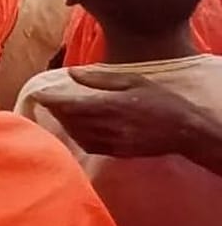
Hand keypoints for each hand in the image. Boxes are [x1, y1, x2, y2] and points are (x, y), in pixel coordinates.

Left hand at [36, 67, 211, 158]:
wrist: (186, 131)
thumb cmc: (160, 100)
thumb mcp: (133, 80)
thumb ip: (100, 78)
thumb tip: (71, 72)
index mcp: (111, 106)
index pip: (71, 105)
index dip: (51, 100)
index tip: (39, 94)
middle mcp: (109, 127)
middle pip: (70, 121)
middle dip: (55, 111)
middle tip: (47, 101)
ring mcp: (113, 142)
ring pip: (78, 135)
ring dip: (65, 124)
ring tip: (59, 113)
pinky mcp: (119, 153)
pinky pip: (90, 146)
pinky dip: (78, 137)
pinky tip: (76, 129)